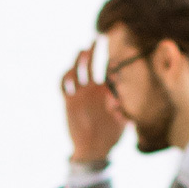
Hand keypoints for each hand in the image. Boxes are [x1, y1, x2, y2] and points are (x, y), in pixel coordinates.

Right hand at [61, 44, 126, 161]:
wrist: (93, 149)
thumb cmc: (111, 136)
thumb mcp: (123, 124)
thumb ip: (125, 112)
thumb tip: (122, 103)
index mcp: (107, 90)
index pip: (110, 71)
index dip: (113, 62)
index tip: (118, 52)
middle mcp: (93, 89)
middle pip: (92, 65)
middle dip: (94, 52)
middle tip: (98, 38)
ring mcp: (80, 94)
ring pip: (77, 72)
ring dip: (78, 61)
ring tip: (83, 50)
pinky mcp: (69, 101)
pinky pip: (64, 86)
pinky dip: (65, 78)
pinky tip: (69, 72)